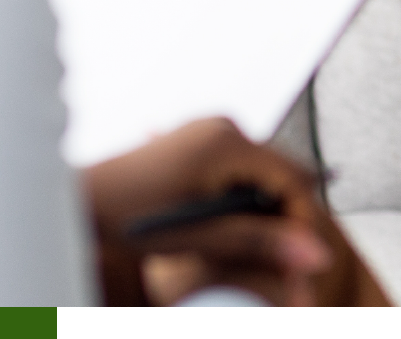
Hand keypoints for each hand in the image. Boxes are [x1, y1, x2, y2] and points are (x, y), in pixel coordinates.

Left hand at [83, 117, 330, 306]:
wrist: (84, 197)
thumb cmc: (129, 214)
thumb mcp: (200, 235)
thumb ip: (259, 243)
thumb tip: (315, 255)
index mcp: (227, 140)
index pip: (291, 179)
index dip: (301, 225)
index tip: (301, 264)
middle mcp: (225, 127)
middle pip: (280, 177)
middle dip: (285, 225)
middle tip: (286, 273)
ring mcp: (213, 131)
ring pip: (263, 179)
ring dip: (264, 219)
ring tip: (255, 258)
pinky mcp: (204, 142)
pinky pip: (242, 173)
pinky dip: (244, 206)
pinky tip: (231, 234)